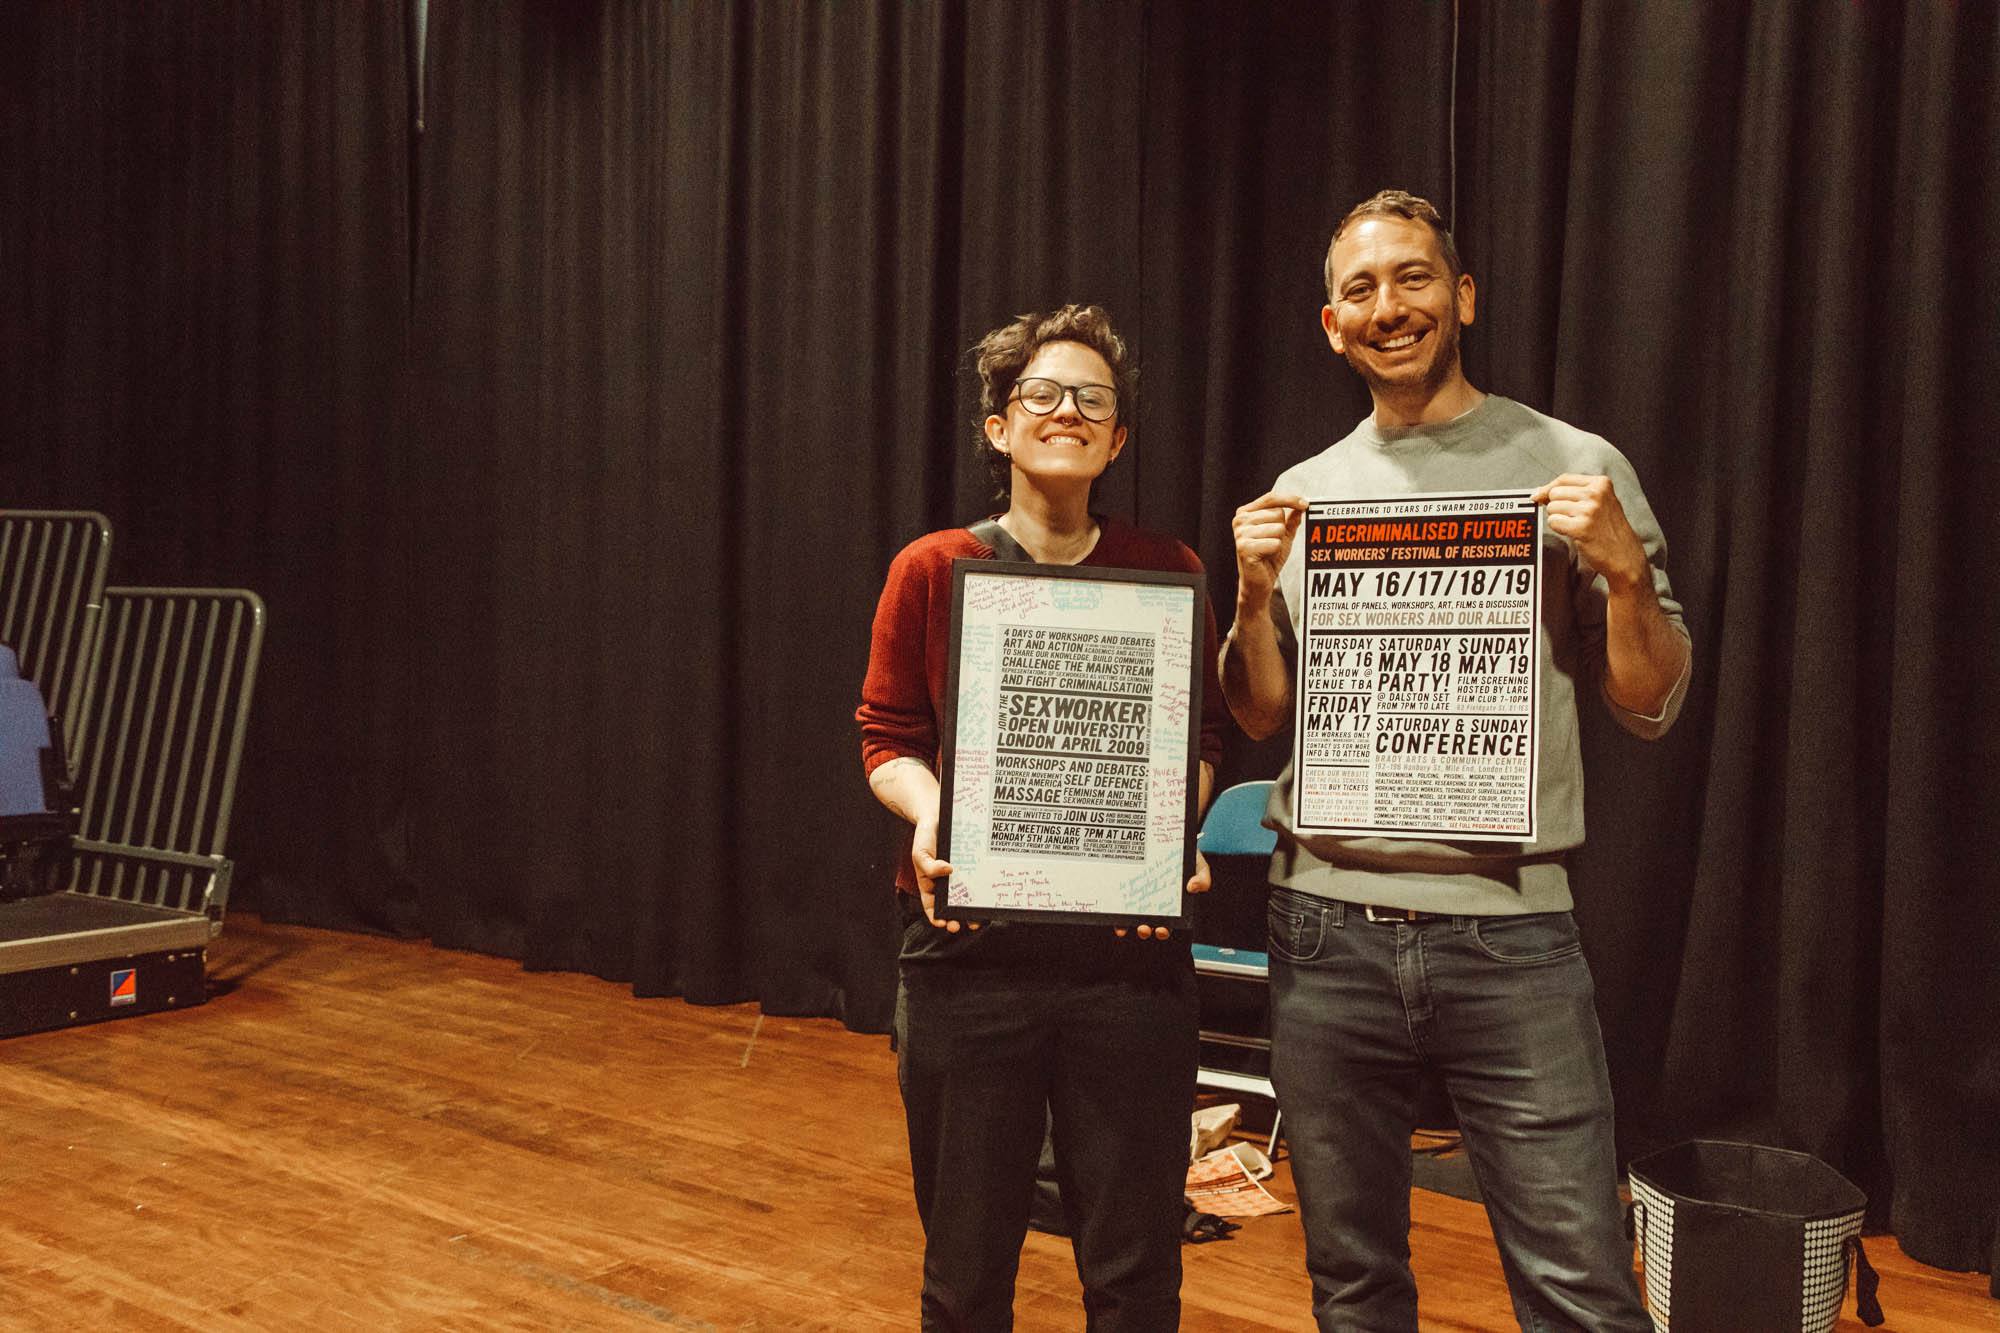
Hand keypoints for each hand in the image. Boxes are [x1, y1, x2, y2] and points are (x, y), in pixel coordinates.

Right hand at [911, 813, 975, 932]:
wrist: (937, 814)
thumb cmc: (925, 836)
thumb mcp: (920, 852)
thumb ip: (929, 865)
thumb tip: (947, 871)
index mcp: (930, 884)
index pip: (932, 907)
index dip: (937, 918)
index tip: (944, 923)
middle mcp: (947, 883)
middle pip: (953, 906)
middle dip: (959, 918)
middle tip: (967, 924)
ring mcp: (961, 875)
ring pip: (969, 897)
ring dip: (973, 910)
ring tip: (980, 918)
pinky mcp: (973, 866)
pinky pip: (978, 880)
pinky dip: (983, 890)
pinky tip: (988, 895)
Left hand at [1112, 852, 1209, 940]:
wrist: (1169, 837)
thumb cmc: (1184, 855)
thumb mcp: (1199, 865)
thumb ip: (1203, 878)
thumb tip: (1193, 887)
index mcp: (1170, 904)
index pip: (1167, 923)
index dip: (1163, 930)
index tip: (1161, 930)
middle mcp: (1152, 904)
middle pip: (1148, 924)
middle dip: (1145, 931)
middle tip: (1144, 928)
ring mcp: (1137, 896)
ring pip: (1131, 917)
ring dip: (1128, 926)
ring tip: (1126, 926)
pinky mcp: (1125, 887)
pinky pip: (1119, 902)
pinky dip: (1116, 912)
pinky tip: (1114, 914)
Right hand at [1232, 492, 1307, 612]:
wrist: (1258, 582)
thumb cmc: (1268, 558)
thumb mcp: (1282, 535)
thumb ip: (1291, 520)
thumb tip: (1301, 506)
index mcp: (1245, 513)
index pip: (1271, 498)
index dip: (1290, 499)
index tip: (1306, 504)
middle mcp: (1240, 520)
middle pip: (1277, 513)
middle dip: (1281, 529)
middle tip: (1271, 543)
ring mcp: (1240, 534)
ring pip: (1277, 528)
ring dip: (1277, 541)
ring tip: (1267, 551)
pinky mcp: (1244, 548)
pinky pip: (1274, 543)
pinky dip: (1274, 551)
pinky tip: (1264, 558)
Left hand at [1531, 474, 1648, 592]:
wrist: (1624, 554)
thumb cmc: (1608, 529)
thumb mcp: (1600, 501)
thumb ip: (1573, 493)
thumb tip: (1538, 492)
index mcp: (1601, 483)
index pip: (1563, 479)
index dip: (1548, 488)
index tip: (1539, 496)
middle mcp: (1596, 494)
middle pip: (1555, 493)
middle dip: (1556, 506)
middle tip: (1572, 517)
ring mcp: (1589, 510)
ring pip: (1552, 508)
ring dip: (1559, 518)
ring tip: (1576, 525)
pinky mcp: (1582, 527)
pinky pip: (1553, 522)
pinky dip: (1559, 529)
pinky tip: (1574, 533)